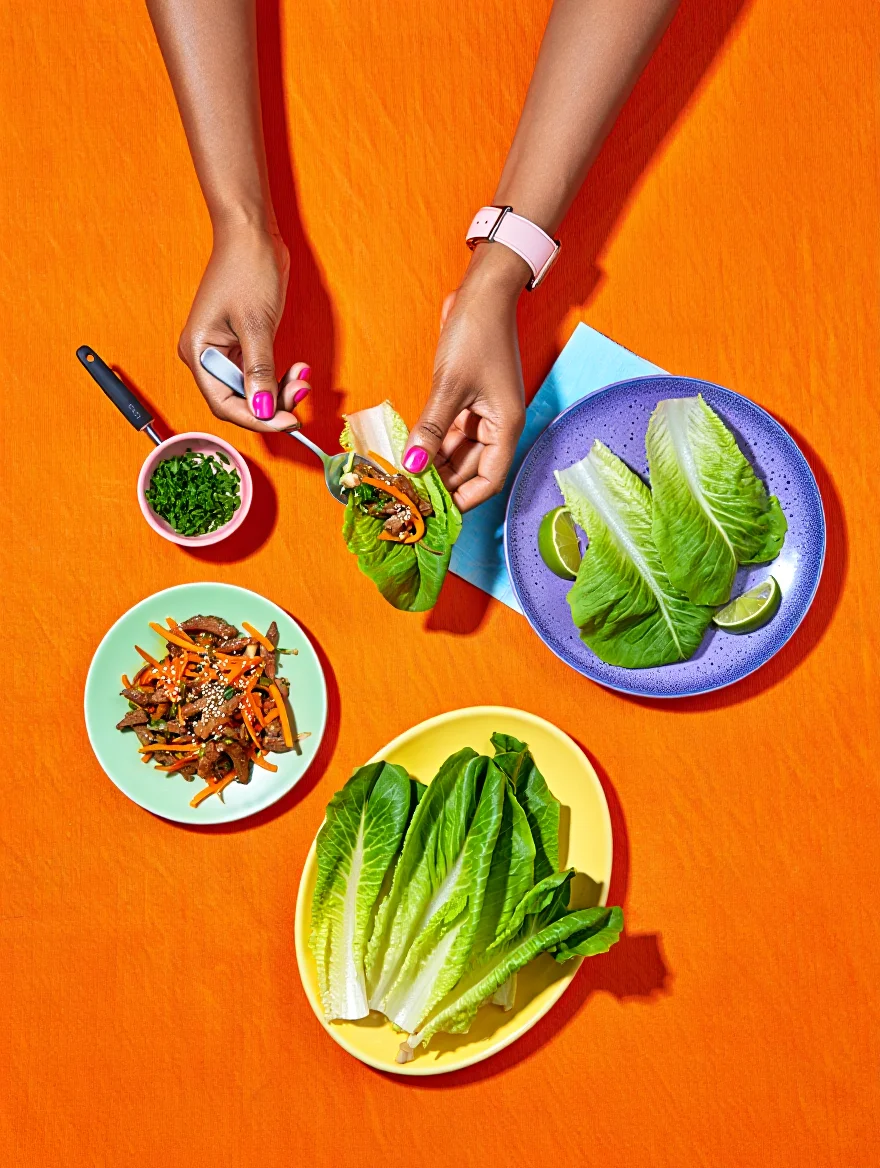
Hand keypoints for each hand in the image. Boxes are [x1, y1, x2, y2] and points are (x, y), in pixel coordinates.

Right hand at [178, 222, 310, 431]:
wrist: (251, 234)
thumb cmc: (248, 270)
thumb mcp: (256, 325)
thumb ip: (260, 372)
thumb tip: (264, 410)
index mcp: (199, 353)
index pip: (225, 404)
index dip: (256, 419)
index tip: (288, 422)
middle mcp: (207, 356)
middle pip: (240, 400)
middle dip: (272, 403)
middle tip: (302, 392)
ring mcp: (224, 351)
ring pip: (253, 389)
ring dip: (280, 390)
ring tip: (303, 376)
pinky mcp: (242, 344)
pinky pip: (260, 374)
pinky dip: (279, 376)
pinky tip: (298, 369)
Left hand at [404, 245, 527, 510]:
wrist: (482, 293)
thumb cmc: (476, 334)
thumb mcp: (450, 386)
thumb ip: (431, 430)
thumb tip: (413, 467)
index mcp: (505, 427)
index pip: (488, 480)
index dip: (463, 500)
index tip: (434, 511)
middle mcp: (496, 426)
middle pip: (470, 470)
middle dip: (441, 484)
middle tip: (407, 494)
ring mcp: (481, 415)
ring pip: (456, 454)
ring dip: (433, 465)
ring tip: (402, 477)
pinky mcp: (466, 403)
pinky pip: (448, 434)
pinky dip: (430, 444)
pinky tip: (408, 452)